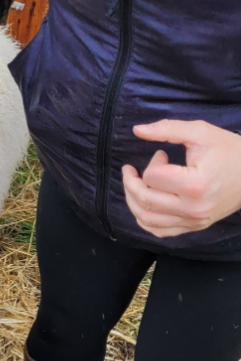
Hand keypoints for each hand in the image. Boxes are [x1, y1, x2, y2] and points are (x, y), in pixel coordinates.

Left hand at [124, 120, 240, 237]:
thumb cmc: (229, 150)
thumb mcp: (201, 132)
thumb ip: (168, 129)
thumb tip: (137, 130)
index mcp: (195, 184)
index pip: (153, 177)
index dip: (151, 163)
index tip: (160, 155)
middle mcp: (192, 208)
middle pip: (144, 199)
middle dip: (131, 182)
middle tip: (132, 171)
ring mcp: (193, 221)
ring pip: (146, 219)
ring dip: (133, 201)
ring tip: (135, 186)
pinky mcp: (193, 227)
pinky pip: (158, 231)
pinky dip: (144, 219)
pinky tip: (144, 205)